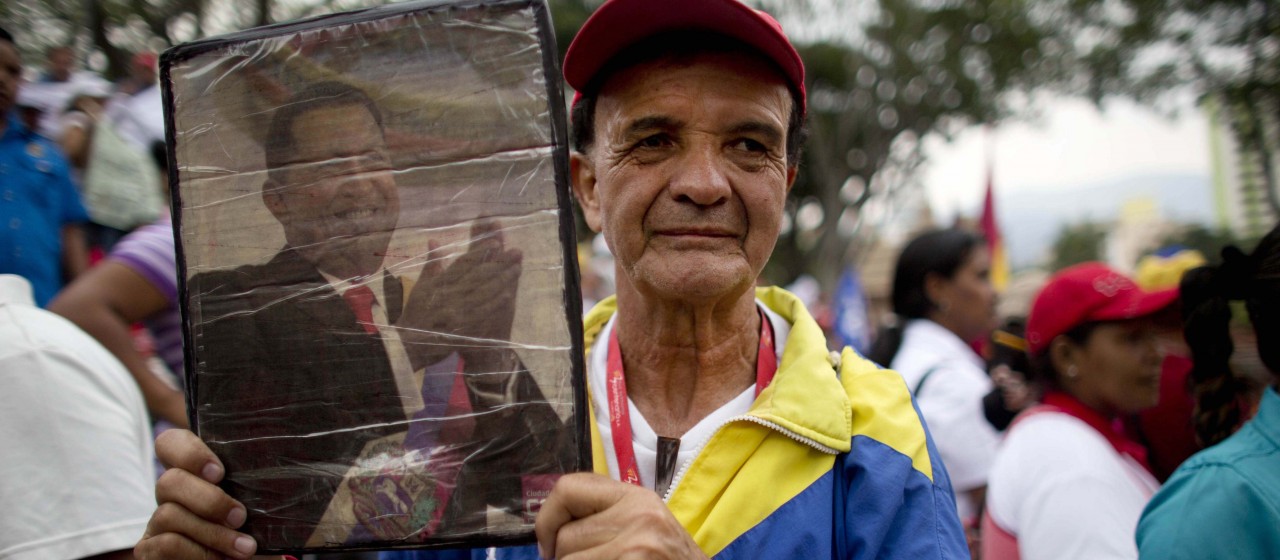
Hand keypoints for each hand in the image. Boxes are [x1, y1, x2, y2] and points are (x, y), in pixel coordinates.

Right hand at [135, 430, 257, 559]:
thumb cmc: (258, 533)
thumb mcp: (259, 504)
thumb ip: (253, 484)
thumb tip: (272, 465)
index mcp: (194, 473)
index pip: (171, 443)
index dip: (189, 453)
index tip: (219, 472)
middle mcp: (171, 494)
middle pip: (169, 480)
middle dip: (209, 501)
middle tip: (240, 517)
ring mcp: (156, 523)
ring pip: (169, 514)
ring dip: (212, 533)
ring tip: (244, 548)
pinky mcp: (149, 551)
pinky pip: (166, 545)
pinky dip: (198, 554)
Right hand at [400, 219, 522, 369]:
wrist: (407, 346)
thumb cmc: (415, 314)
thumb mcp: (420, 287)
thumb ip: (430, 264)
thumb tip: (434, 240)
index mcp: (438, 283)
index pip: (462, 264)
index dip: (480, 252)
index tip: (496, 242)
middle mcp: (447, 295)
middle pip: (477, 276)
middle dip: (498, 263)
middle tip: (516, 252)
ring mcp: (456, 312)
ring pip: (483, 292)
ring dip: (502, 280)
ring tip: (517, 268)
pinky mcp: (462, 329)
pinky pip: (482, 314)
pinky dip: (495, 303)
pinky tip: (508, 294)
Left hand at [535, 473, 707, 559]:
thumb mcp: (644, 527)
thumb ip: (604, 518)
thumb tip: (548, 533)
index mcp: (636, 498)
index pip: (567, 488)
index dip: (547, 518)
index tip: (550, 546)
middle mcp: (638, 515)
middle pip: (564, 537)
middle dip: (565, 559)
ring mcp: (637, 546)